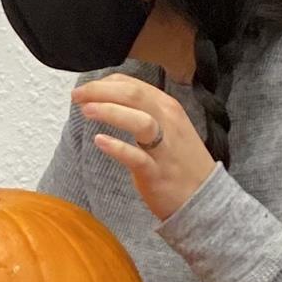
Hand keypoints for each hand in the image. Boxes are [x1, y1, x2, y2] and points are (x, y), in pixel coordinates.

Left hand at [73, 75, 216, 220]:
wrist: (205, 198)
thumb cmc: (179, 161)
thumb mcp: (167, 127)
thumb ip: (143, 111)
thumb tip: (112, 97)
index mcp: (168, 107)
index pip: (134, 85)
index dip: (105, 83)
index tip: (85, 89)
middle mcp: (168, 122)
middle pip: (134, 95)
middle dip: (101, 91)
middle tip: (76, 95)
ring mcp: (164, 148)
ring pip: (140, 121)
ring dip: (111, 112)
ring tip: (86, 110)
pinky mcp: (157, 173)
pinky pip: (137, 157)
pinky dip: (118, 148)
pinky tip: (100, 141)